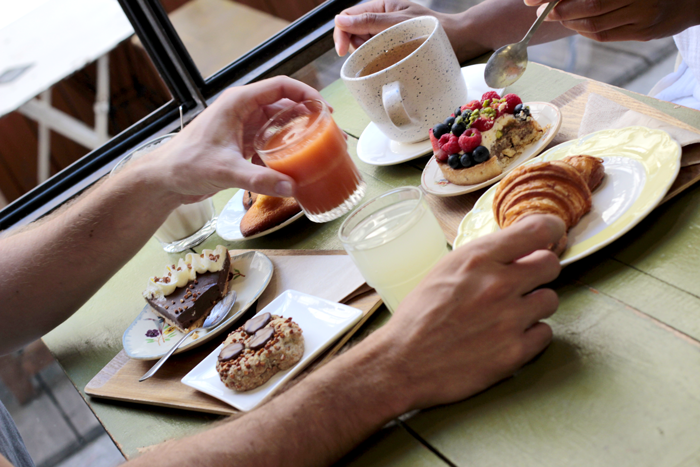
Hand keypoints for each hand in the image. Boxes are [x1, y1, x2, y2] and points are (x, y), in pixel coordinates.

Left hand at [131, 77, 326, 202]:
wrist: (164, 179)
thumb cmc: (186, 164)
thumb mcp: (226, 170)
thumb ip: (259, 178)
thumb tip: (291, 185)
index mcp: (238, 102)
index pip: (280, 86)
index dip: (305, 94)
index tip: (323, 110)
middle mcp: (242, 110)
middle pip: (283, 105)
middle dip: (306, 117)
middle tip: (326, 132)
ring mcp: (241, 127)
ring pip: (277, 124)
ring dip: (295, 134)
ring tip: (315, 148)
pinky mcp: (239, 144)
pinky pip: (268, 141)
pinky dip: (282, 149)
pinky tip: (293, 164)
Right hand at [333, 0, 451, 55]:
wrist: (458, 39)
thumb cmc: (432, 28)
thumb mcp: (398, 23)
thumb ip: (369, 21)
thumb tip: (340, 20)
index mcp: (380, 7)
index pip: (348, 17)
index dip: (341, 33)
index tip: (342, 52)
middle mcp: (381, 18)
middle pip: (353, 33)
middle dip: (356, 45)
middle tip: (374, 54)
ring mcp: (387, 33)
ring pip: (364, 45)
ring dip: (368, 54)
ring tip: (387, 57)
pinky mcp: (393, 47)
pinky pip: (376, 53)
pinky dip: (377, 60)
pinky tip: (388, 63)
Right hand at [371, 214, 563, 411]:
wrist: (403, 362)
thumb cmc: (418, 315)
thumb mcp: (444, 269)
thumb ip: (481, 258)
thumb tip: (513, 247)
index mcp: (478, 259)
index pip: (539, 230)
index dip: (551, 230)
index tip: (552, 236)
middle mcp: (499, 285)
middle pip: (551, 264)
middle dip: (540, 270)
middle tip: (524, 281)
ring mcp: (510, 320)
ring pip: (550, 300)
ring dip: (534, 305)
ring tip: (509, 314)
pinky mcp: (515, 352)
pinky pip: (544, 334)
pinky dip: (530, 335)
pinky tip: (507, 337)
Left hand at [525, 0, 699, 41]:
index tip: (533, 1)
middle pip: (589, 4)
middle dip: (559, 11)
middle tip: (540, 13)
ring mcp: (643, 14)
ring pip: (594, 24)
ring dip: (569, 22)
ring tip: (557, 17)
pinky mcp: (643, 32)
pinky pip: (605, 35)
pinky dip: (585, 31)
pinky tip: (577, 25)